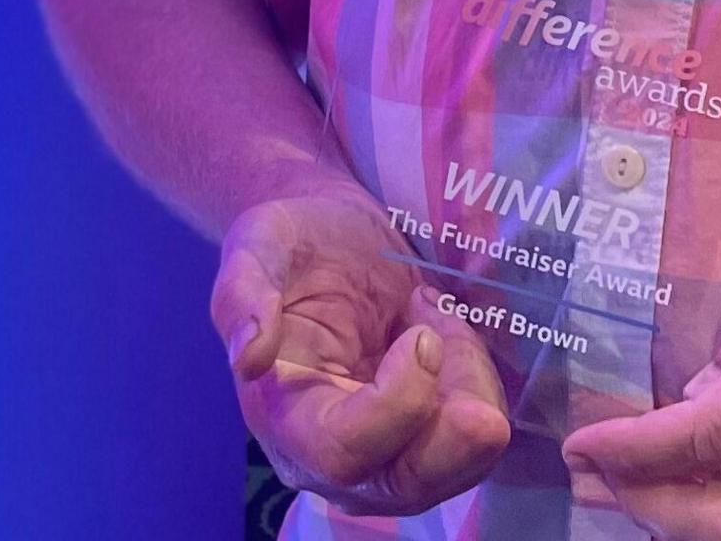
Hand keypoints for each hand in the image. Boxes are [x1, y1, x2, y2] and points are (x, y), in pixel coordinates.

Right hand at [210, 189, 512, 515]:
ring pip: (458, 466)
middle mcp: (336, 458)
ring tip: (438, 315)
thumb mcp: (257, 244)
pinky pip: (477, 443)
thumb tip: (248, 356)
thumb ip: (240, 294)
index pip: (342, 453)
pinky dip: (481, 386)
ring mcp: (390, 457)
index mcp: (284, 417)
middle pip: (410, 483)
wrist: (332, 238)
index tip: (419, 336)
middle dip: (456, 429)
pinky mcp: (430, 443)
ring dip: (472, 388)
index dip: (394, 406)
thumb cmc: (293, 242)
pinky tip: (450, 333)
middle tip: (461, 347)